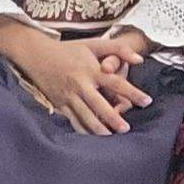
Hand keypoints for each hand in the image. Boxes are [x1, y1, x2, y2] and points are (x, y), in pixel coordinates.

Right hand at [0, 19, 148, 137]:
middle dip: (113, 118)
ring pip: (85, 116)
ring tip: (111, 137)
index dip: (133, 92)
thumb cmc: (69, 50)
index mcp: (91, 70)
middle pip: (99, 105)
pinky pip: (73, 121)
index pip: (116, 83)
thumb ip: (118, 49)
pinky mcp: (60, 105)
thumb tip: (140, 59)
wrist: (37, 55)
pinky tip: (93, 139)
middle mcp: (80, 84)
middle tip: (126, 129)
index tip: (147, 101)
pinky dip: (83, 131)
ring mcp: (69, 96)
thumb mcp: (93, 44)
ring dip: (98, 129)